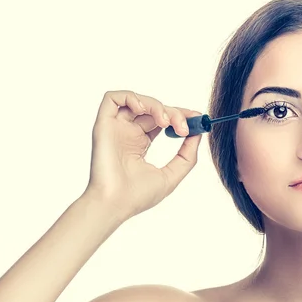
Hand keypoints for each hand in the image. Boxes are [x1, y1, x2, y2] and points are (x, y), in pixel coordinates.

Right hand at [84, 90, 201, 220]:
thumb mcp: (172, 175)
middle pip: (153, 109)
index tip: (197, 120)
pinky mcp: (104, 124)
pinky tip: (143, 111)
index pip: (162, 120)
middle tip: (184, 127)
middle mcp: (127, 133)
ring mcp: (116, 128)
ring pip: (137, 100)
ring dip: (157, 105)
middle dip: (174, 113)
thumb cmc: (137, 196)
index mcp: (140, 143)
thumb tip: (198, 135)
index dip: (180, 115)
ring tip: (166, 122)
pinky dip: (132, 98)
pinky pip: (113, 98)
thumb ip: (187, 156)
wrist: (115, 204)